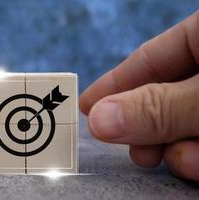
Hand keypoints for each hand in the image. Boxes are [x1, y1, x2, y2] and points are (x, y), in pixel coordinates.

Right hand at [80, 11, 198, 180]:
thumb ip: (159, 108)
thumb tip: (98, 120)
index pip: (150, 58)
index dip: (114, 84)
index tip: (85, 106)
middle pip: (166, 95)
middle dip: (146, 127)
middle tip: (132, 151)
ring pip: (186, 122)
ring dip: (176, 148)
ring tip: (173, 161)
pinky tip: (194, 165)